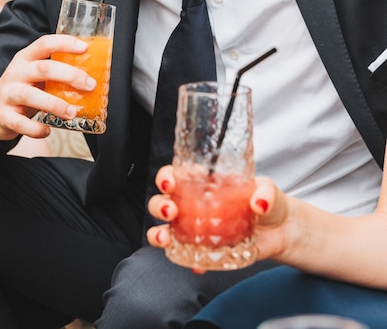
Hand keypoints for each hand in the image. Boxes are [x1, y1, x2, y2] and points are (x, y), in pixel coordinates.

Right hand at [0, 34, 96, 145]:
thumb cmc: (23, 90)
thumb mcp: (34, 76)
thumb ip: (56, 74)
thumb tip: (92, 78)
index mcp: (25, 59)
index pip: (44, 44)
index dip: (64, 43)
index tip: (84, 48)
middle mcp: (16, 73)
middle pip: (42, 68)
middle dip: (69, 75)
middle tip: (89, 85)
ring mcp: (8, 95)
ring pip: (30, 95)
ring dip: (55, 104)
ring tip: (72, 113)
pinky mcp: (3, 116)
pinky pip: (21, 124)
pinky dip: (36, 129)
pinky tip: (48, 130)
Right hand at [146, 165, 288, 259]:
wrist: (281, 231)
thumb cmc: (267, 202)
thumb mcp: (268, 189)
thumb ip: (264, 193)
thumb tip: (259, 204)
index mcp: (201, 184)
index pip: (173, 176)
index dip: (165, 178)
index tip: (169, 183)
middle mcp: (191, 205)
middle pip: (161, 203)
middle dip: (159, 206)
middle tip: (171, 211)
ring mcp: (194, 229)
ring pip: (164, 229)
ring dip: (159, 234)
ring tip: (166, 238)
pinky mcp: (204, 249)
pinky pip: (187, 256)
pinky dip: (188, 261)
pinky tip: (196, 264)